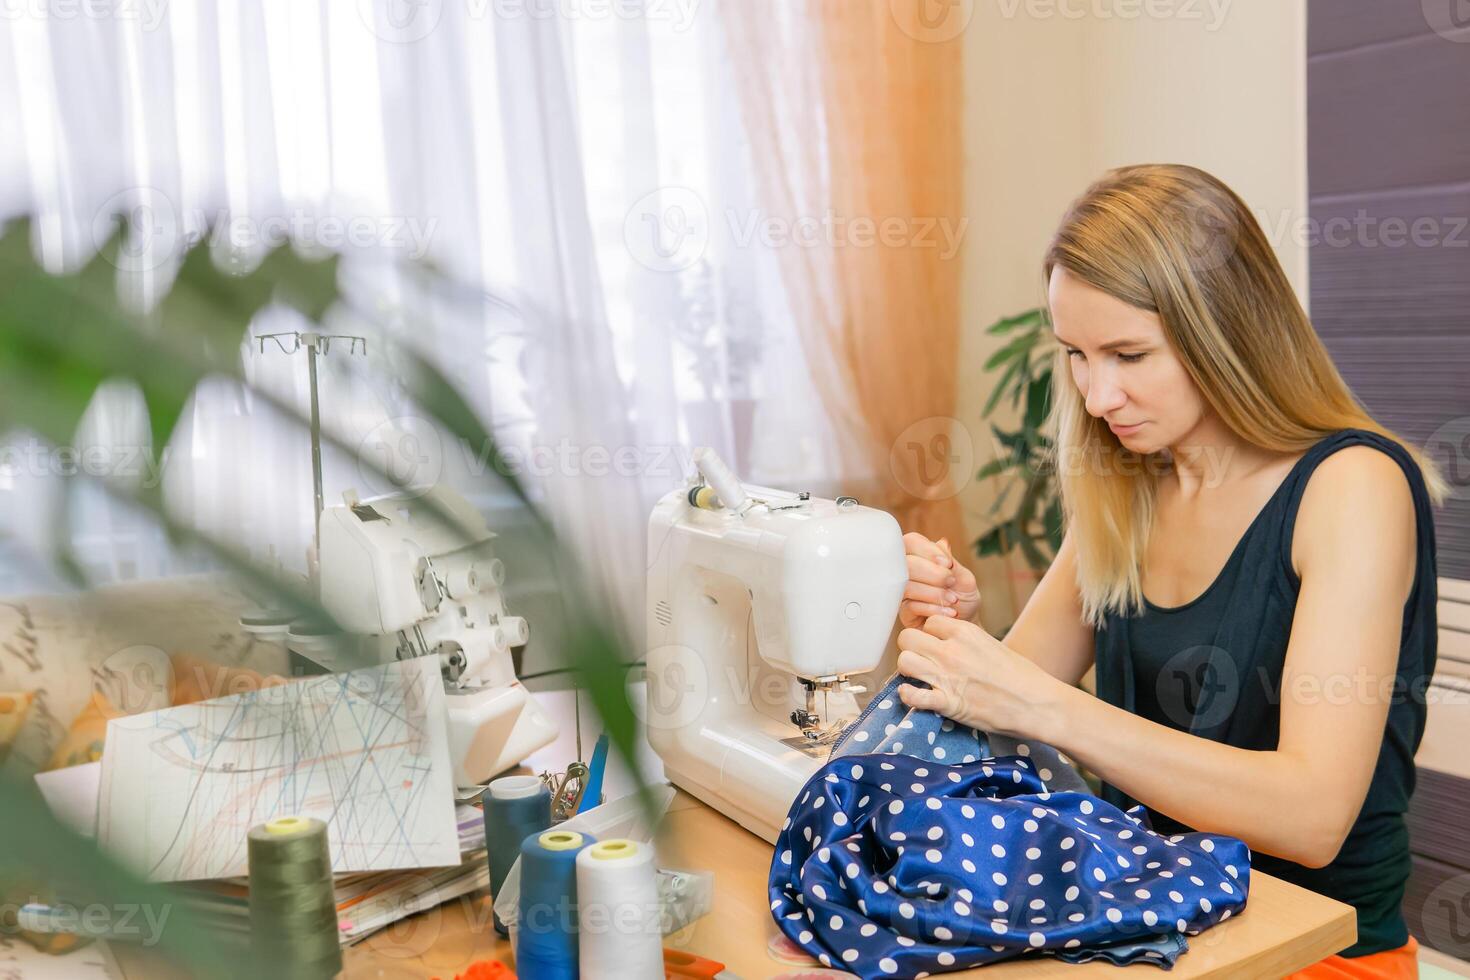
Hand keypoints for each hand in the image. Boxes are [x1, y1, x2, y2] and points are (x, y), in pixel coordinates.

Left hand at [895, 615, 1068, 741]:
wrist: (1038, 704)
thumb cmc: (1021, 676)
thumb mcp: (990, 645)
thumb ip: (965, 640)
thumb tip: (946, 640)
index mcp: (965, 632)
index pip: (928, 622)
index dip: (929, 635)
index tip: (935, 646)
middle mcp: (952, 650)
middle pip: (907, 638)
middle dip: (912, 649)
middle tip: (922, 661)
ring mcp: (948, 675)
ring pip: (904, 661)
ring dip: (907, 670)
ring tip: (919, 678)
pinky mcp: (948, 702)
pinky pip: (912, 695)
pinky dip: (908, 697)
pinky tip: (915, 696)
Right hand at [899, 532, 980, 628]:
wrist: (965, 625)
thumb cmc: (964, 599)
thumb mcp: (965, 579)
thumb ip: (952, 562)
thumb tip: (942, 543)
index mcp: (920, 558)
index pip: (911, 542)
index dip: (927, 550)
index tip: (948, 564)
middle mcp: (907, 573)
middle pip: (905, 563)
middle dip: (933, 573)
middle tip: (951, 582)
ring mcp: (902, 592)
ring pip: (906, 585)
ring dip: (934, 593)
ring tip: (953, 600)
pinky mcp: (903, 613)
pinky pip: (910, 606)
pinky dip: (933, 608)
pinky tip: (948, 612)